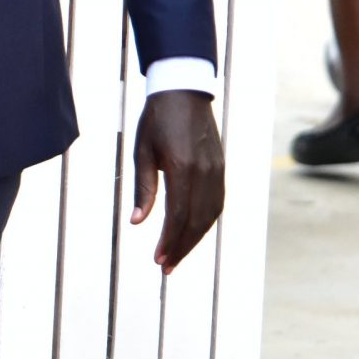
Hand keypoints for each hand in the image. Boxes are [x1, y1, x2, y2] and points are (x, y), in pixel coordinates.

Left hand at [132, 89, 225, 272]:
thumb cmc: (156, 119)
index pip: (178, 216)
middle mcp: (205, 173)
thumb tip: (138, 222)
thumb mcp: (142, 152)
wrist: (183, 91)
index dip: (170, 241)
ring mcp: (216, 171)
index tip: (159, 260)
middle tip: (166, 267)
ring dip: (194, 239)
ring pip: (209, 216)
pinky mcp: (220, 169)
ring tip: (177, 255)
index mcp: (183, 168)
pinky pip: (216, 203)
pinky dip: (205, 222)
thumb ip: (144, 188)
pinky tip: (193, 232)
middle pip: (197, 222)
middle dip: (182, 247)